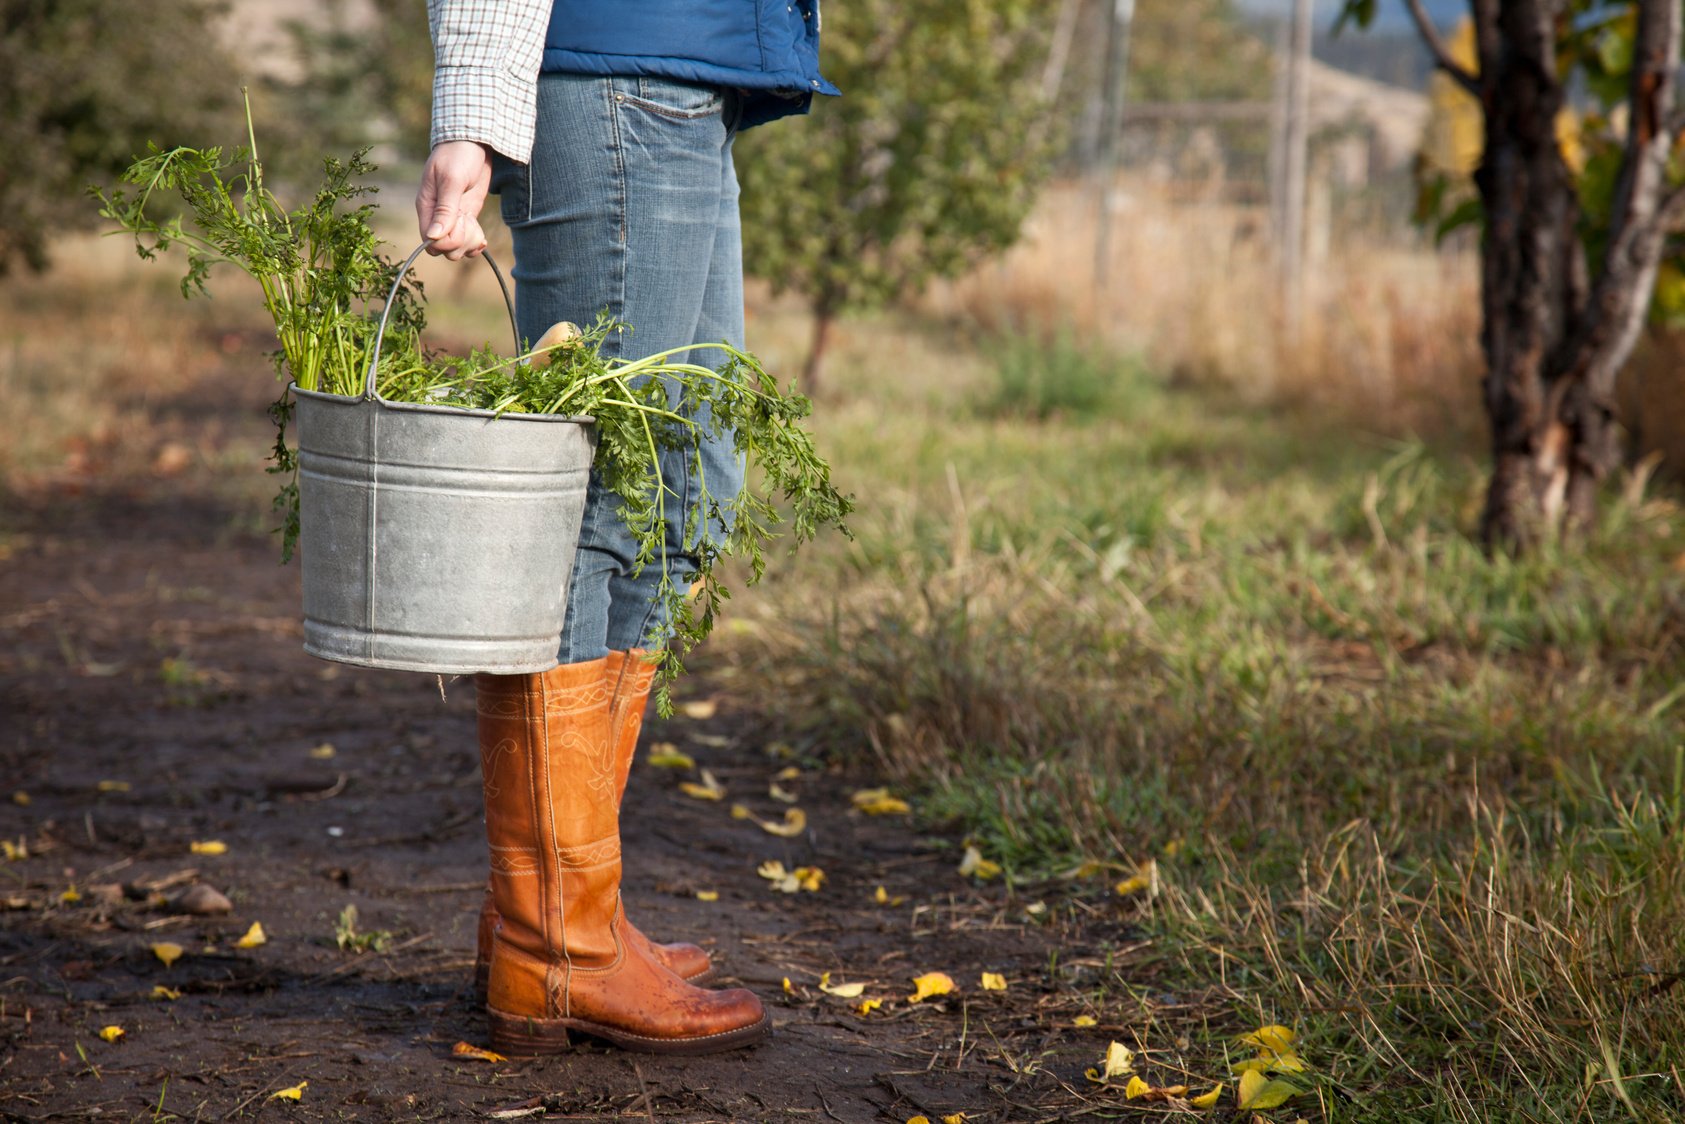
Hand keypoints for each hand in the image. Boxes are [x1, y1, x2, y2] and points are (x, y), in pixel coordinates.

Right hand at [415, 141, 491, 259]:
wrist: (473, 142)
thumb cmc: (458, 155)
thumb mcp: (452, 179)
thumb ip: (444, 208)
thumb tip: (433, 236)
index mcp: (426, 207)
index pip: (430, 241)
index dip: (447, 241)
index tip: (460, 223)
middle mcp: (436, 216)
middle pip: (443, 249)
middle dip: (460, 243)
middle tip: (469, 223)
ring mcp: (452, 218)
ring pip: (456, 249)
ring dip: (469, 244)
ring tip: (476, 228)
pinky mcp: (466, 218)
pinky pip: (467, 242)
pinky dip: (475, 244)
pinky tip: (482, 239)